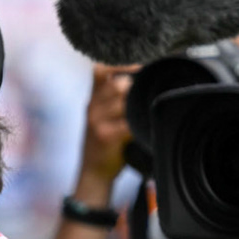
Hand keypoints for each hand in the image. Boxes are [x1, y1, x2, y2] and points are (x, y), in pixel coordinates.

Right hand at [73, 63, 135, 202]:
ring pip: (123, 101)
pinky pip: (128, 122)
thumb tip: (143, 83)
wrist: (93, 173)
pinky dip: (139, 123)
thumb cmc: (105, 144)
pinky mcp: (106, 136)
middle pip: (117, 84)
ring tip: (145, 112)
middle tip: (146, 95)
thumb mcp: (103, 118)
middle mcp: (92, 108)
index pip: (99, 71)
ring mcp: (97, 121)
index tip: (137, 67)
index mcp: (93, 100)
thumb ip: (116, 100)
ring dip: (138, 106)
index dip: (118, 65)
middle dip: (134, 88)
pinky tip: (144, 127)